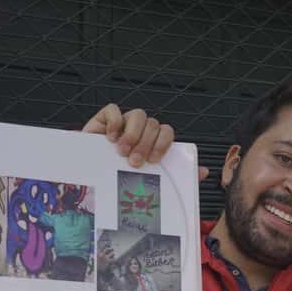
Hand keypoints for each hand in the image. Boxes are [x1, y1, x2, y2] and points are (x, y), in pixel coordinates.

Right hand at [82, 104, 208, 180]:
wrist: (89, 178)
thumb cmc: (119, 179)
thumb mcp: (148, 180)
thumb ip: (176, 175)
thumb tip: (203, 172)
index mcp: (153, 141)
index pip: (167, 132)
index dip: (163, 144)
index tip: (154, 160)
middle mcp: (140, 130)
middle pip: (153, 124)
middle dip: (145, 143)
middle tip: (134, 161)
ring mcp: (123, 123)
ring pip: (137, 115)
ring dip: (132, 134)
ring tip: (122, 152)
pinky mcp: (104, 119)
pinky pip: (113, 110)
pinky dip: (114, 122)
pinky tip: (110, 138)